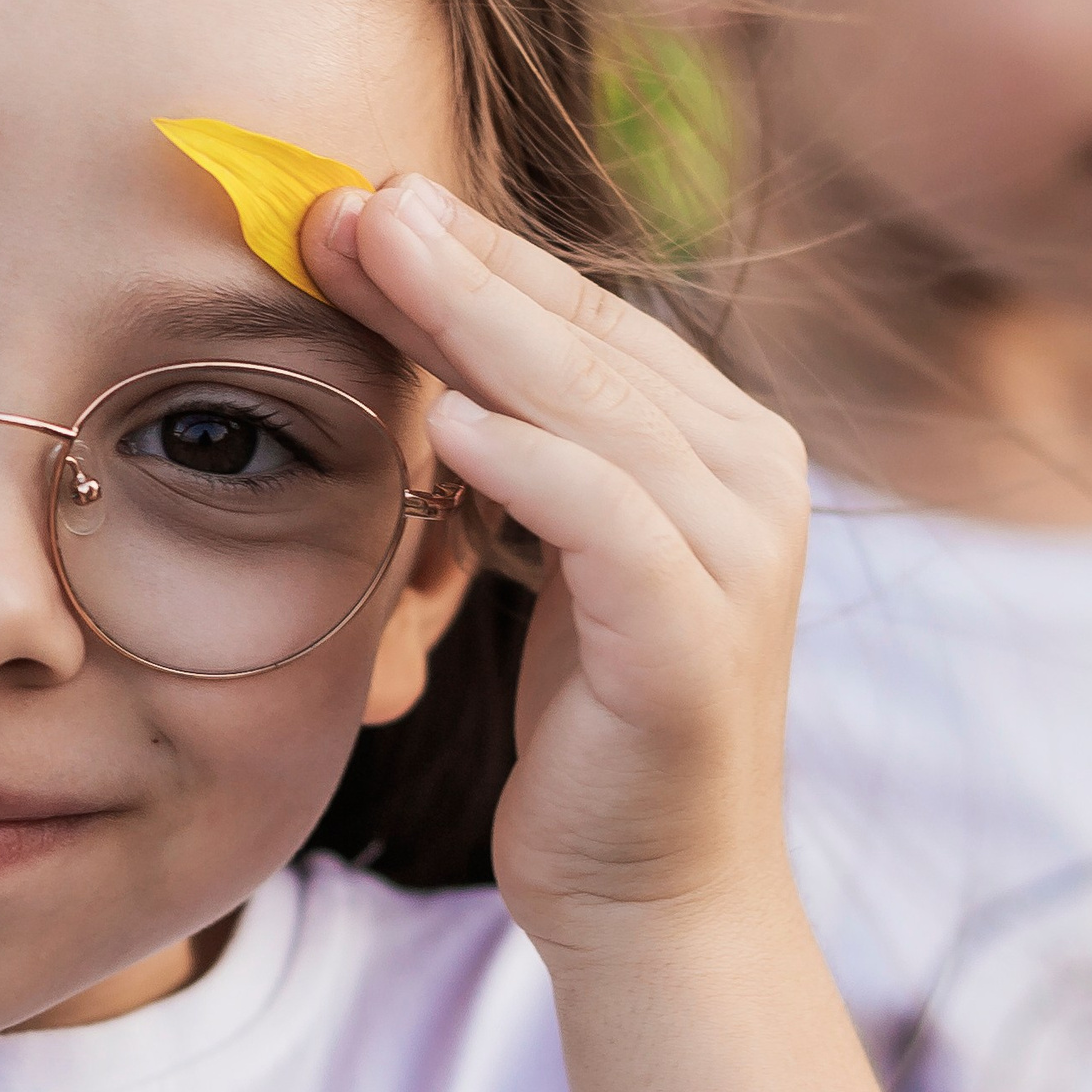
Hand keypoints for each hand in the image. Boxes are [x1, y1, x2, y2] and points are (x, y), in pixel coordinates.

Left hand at [304, 176, 807, 935]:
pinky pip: (607, 525)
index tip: (356, 199)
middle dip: (456, 262)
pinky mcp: (694, 639)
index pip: (580, 317)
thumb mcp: (554, 558)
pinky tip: (448, 424)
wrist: (653, 895)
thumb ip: (527, 452)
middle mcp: (747, 478)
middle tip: (344, 196)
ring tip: (376, 258)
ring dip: (474, 326)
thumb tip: (435, 350)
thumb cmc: (594, 721)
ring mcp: (733, 556)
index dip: (469, 253)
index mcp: (717, 445)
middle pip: (580, 341)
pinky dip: (531, 469)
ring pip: (592, 408)